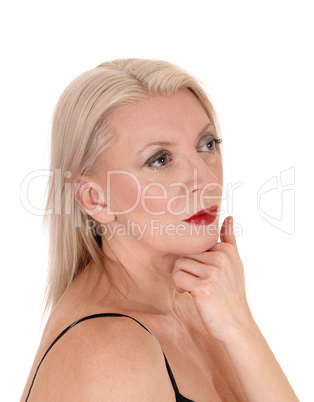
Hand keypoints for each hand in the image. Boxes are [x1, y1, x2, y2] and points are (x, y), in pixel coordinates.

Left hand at [173, 216, 254, 341]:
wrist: (236, 325)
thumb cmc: (232, 294)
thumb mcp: (235, 265)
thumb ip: (230, 240)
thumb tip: (229, 217)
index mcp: (227, 250)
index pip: (195, 243)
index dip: (193, 257)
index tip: (199, 270)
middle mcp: (221, 258)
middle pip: (185, 252)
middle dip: (185, 266)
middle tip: (192, 280)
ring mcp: (213, 272)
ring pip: (179, 263)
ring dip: (180, 277)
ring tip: (190, 287)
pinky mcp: (203, 287)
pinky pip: (178, 276)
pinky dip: (178, 285)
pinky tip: (187, 293)